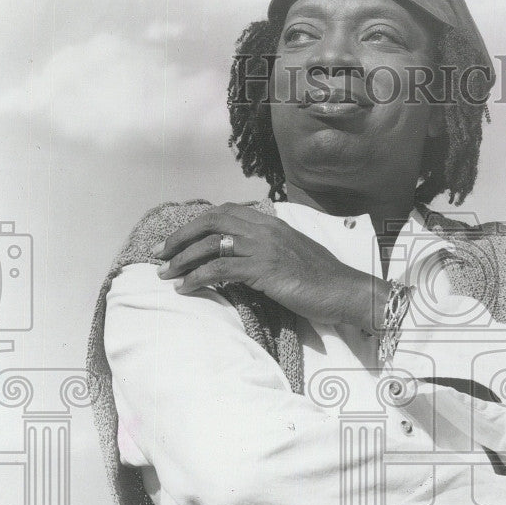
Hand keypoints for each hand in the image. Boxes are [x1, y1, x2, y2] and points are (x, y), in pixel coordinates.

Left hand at [154, 203, 389, 328]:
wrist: (346, 291)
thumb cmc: (323, 279)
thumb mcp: (293, 254)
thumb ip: (269, 248)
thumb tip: (243, 257)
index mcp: (270, 222)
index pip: (224, 213)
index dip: (195, 223)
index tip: (177, 238)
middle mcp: (264, 228)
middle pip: (210, 222)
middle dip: (180, 237)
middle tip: (159, 253)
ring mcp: (264, 247)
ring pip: (210, 245)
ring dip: (182, 259)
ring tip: (165, 274)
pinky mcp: (263, 269)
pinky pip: (219, 269)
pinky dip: (197, 278)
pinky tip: (185, 289)